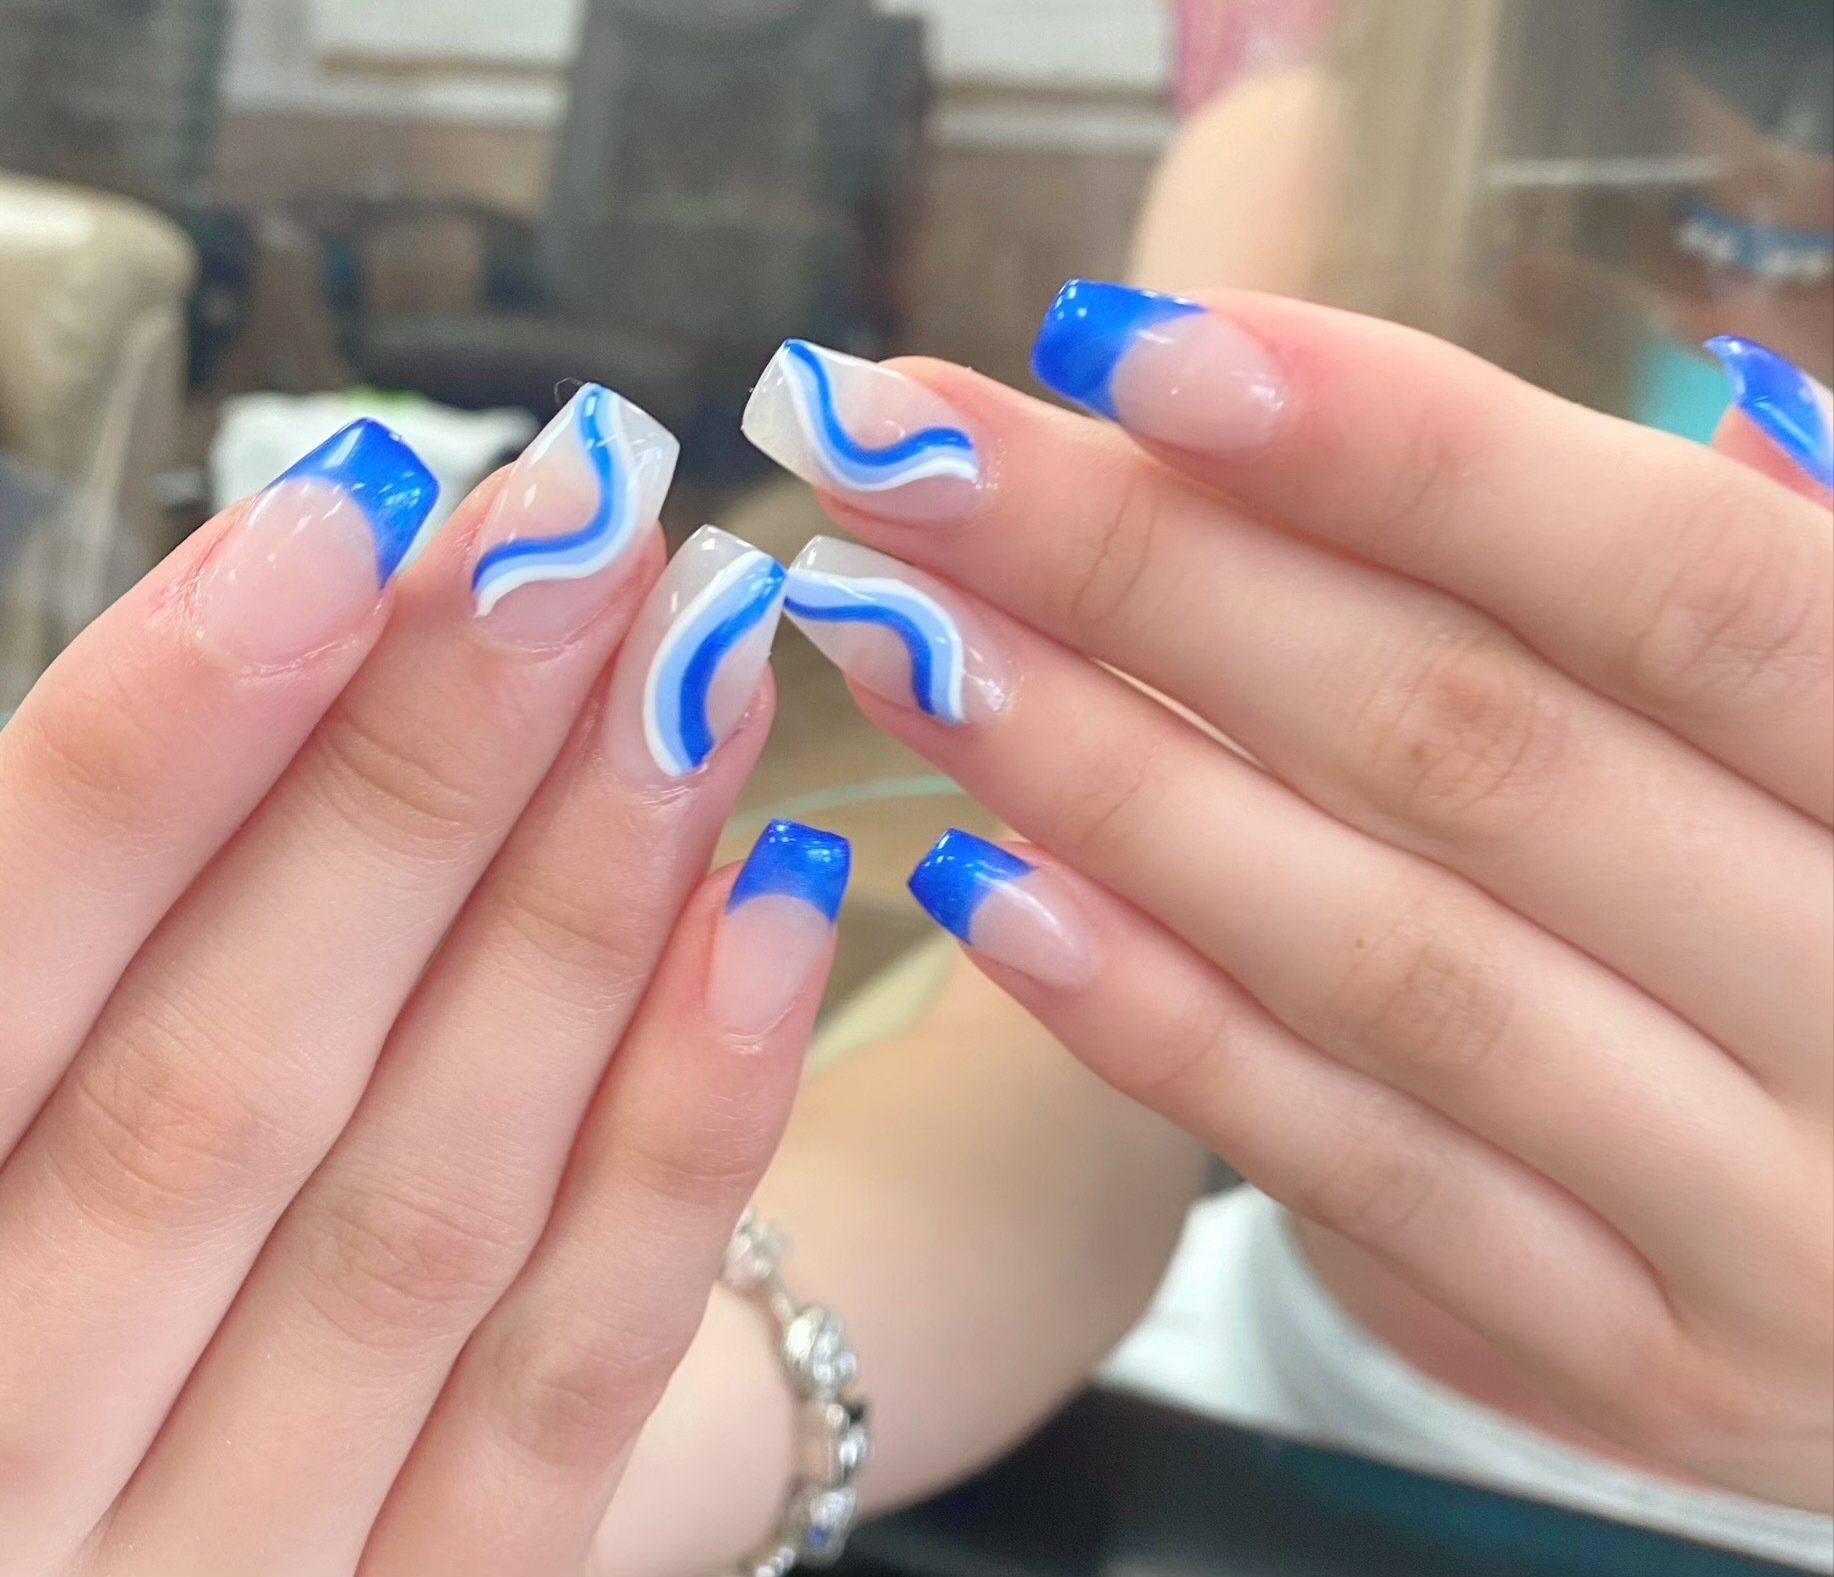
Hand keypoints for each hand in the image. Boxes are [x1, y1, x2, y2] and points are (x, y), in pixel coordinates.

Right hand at [0, 395, 845, 1574]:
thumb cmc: (26, 1326)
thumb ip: (64, 982)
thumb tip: (258, 648)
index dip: (159, 747)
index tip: (348, 522)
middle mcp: (10, 1468)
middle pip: (231, 1081)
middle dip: (423, 776)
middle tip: (589, 534)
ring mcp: (230, 1576)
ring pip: (422, 1213)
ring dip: (579, 912)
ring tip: (700, 669)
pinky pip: (570, 1392)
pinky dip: (676, 1144)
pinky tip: (771, 918)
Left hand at [744, 299, 1833, 1507]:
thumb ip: (1755, 609)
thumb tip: (1668, 407)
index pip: (1680, 590)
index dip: (1405, 455)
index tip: (1131, 346)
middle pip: (1465, 751)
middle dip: (1153, 577)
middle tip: (913, 454)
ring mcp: (1757, 1222)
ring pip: (1377, 963)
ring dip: (1104, 781)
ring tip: (901, 639)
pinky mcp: (1632, 1365)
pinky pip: (1356, 1177)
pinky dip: (1163, 1026)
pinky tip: (988, 888)